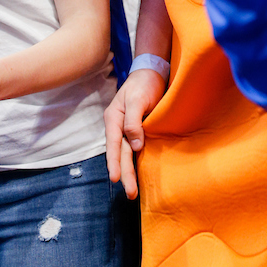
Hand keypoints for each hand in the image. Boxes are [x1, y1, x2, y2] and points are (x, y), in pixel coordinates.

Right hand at [104, 68, 166, 198]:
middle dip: (124, 174)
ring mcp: (127, 129)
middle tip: (131, 194)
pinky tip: (139, 173)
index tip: (116, 179)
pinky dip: (136, 162)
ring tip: (133, 191)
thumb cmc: (144, 83)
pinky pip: (135, 148)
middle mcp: (118, 126)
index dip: (115, 162)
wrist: (152, 73)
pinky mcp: (138, 130)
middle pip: (121, 154)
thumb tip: (135, 146)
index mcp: (114, 118)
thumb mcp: (138, 99)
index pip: (113, 144)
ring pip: (127, 154)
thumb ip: (134, 121)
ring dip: (130, 171)